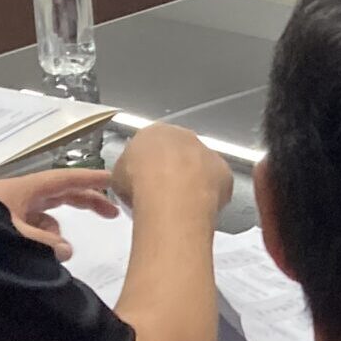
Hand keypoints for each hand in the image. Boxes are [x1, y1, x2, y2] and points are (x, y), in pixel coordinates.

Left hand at [0, 169, 119, 260]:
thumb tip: (66, 249)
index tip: (115, 179)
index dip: (91, 179)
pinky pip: (34, 232)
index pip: (66, 179)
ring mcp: (12, 211)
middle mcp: (21, 196)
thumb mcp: (14, 236)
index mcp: (26, 189)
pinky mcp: (4, 226)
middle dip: (87, 202)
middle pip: (62, 194)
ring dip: (57, 234)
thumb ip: (45, 244)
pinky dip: (42, 242)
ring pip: (47, 219)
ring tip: (54, 254)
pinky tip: (39, 256)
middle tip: (113, 214)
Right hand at [111, 123, 232, 220]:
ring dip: (192, 182)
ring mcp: (206, 151)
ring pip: (200, 167)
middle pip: (178, 153)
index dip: (148, 166)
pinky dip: (209, 195)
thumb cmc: (140, 183)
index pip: (151, 146)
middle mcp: (182, 136)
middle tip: (164, 193)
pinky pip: (217, 183)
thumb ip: (126, 172)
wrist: (169, 194)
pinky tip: (198, 208)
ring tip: (180, 204)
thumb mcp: (117, 176)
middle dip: (173, 171)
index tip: (145, 181)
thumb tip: (127, 181)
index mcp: (153, 132)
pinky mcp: (223, 171)